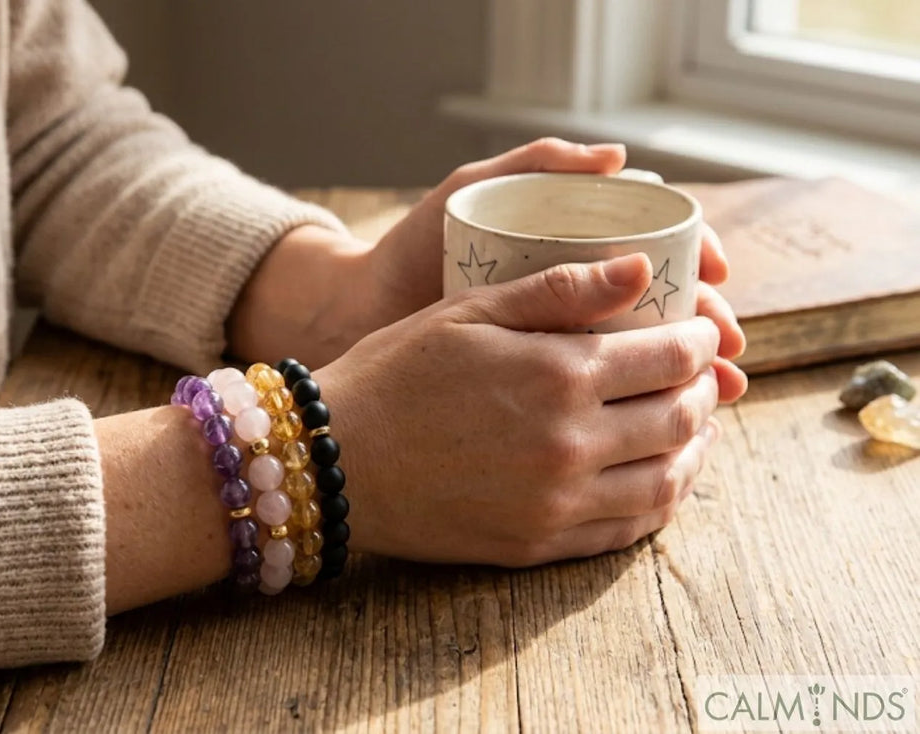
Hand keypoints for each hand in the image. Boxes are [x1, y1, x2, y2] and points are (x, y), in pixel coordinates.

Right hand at [318, 254, 723, 565]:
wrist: (335, 459)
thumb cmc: (395, 373)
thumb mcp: (470, 311)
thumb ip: (560, 289)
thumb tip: (642, 268)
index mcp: (560, 374)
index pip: (672, 356)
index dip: (699, 338)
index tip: (699, 329)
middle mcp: (572, 444)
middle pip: (681, 416)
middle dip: (705, 388)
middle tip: (701, 373)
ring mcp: (558, 502)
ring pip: (668, 479)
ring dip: (696, 448)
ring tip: (695, 426)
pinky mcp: (540, 543)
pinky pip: (629, 529)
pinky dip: (661, 501)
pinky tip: (660, 479)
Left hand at [362, 138, 746, 400]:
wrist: (358, 312)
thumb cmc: (413, 249)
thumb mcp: (470, 192)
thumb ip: (537, 162)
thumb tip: (620, 157)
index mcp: (572, 255)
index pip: (655, 258)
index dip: (696, 265)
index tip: (716, 274)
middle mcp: (575, 305)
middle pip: (662, 318)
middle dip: (703, 332)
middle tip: (729, 349)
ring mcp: (558, 353)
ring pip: (643, 371)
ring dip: (686, 384)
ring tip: (716, 396)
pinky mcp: (539, 397)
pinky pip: (604, 414)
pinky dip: (640, 425)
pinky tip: (666, 437)